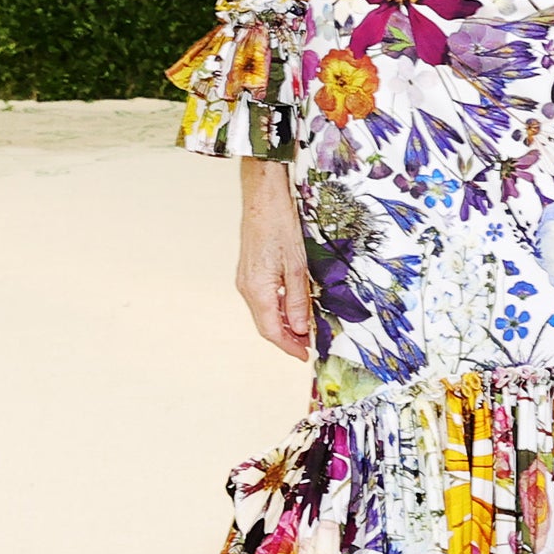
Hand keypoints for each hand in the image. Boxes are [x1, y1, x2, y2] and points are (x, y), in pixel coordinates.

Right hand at [235, 157, 312, 358]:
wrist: (263, 198)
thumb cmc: (280, 226)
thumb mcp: (298, 266)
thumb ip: (299, 300)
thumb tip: (302, 328)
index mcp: (258, 290)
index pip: (272, 331)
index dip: (289, 346)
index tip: (305, 355)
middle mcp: (246, 288)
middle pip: (265, 325)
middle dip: (287, 338)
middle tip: (308, 346)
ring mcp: (245, 279)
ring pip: (263, 313)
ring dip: (283, 324)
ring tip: (305, 329)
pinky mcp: (248, 271)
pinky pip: (262, 299)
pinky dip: (277, 309)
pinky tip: (292, 308)